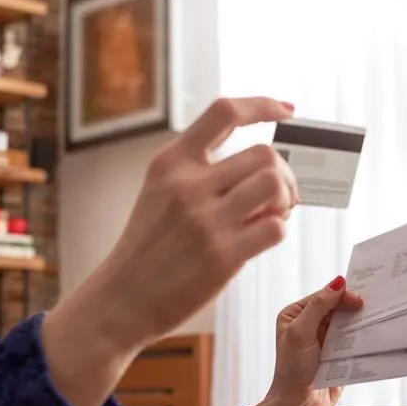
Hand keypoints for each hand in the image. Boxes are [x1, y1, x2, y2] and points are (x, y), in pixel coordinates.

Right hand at [39, 97, 297, 405]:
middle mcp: (187, 185)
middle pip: (264, 154)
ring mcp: (204, 220)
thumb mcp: (159, 195)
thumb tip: (265, 167)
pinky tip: (260, 239)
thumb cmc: (146, 250)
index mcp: (171, 162)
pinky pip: (275, 228)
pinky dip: (277, 230)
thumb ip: (199, 175)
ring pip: (274, 185)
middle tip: (279, 197)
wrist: (119, 300)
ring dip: (285, 200)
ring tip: (272, 216)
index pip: (224, 112)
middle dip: (284, 174)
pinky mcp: (221, 256)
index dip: (263, 105)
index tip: (287, 111)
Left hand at [246, 276, 364, 405]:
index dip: (342, 295)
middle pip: (337, 308)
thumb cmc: (292, 370)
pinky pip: (353, 341)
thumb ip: (318, 307)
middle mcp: (310, 325)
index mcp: (296, 315)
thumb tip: (337, 283)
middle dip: (353, 307)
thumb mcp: (301, 333)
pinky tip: (374, 335)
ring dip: (360, 322)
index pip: (324, 297)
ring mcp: (324, 340)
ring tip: (377, 318)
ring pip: (347, 324)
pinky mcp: (337, 355)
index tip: (360, 301)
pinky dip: (362, 338)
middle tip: (373, 306)